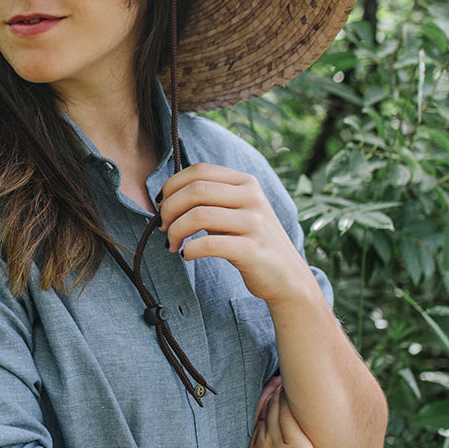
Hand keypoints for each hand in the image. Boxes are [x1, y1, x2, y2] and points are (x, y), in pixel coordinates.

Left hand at [158, 163, 314, 305]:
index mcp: (246, 182)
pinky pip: (209, 244)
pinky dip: (189, 250)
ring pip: (199, 216)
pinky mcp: (252, 250)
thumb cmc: (251, 242)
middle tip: (162, 227)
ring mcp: (255, 223)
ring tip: (172, 243)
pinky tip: (186, 255)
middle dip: (169, 209)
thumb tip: (168, 197)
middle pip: (196, 190)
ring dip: (175, 231)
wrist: (287, 277)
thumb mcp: (236, 211)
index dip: (172, 185)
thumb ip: (211, 199)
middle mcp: (253, 197)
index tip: (161, 205)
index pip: (200, 170)